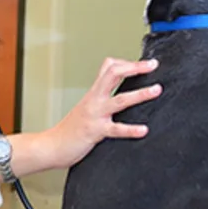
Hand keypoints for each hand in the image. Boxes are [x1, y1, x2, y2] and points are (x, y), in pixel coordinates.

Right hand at [44, 57, 160, 169]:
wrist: (52, 146)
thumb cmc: (70, 129)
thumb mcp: (85, 106)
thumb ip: (99, 97)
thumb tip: (113, 90)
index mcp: (93, 93)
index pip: (109, 67)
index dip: (127, 62)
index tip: (144, 64)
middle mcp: (94, 100)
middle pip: (113, 74)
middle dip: (134, 68)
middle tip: (152, 64)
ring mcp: (95, 114)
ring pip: (120, 99)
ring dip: (140, 94)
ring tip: (156, 89)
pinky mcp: (96, 131)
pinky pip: (116, 129)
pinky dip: (130, 129)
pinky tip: (143, 130)